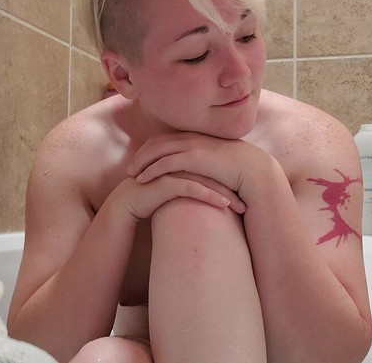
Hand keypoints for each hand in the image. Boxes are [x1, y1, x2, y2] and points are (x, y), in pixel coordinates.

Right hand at [104, 171, 245, 221]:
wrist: (123, 209)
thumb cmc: (148, 203)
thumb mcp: (172, 194)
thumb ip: (188, 188)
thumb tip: (210, 194)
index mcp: (180, 161)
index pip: (210, 168)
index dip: (228, 180)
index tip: (245, 194)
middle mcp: (176, 162)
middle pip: (211, 171)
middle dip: (232, 186)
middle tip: (249, 201)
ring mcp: (169, 170)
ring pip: (204, 179)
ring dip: (225, 193)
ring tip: (242, 207)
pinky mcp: (163, 182)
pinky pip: (191, 188)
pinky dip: (209, 195)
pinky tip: (224, 206)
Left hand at [126, 132, 277, 204]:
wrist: (254, 170)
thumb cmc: (240, 170)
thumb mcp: (219, 161)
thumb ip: (207, 161)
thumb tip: (201, 170)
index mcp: (198, 136)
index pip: (166, 139)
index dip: (151, 149)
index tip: (141, 159)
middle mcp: (192, 137)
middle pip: (157, 143)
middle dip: (141, 154)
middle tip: (129, 168)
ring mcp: (192, 146)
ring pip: (157, 151)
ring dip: (141, 162)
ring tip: (130, 175)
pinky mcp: (193, 158)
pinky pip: (165, 163)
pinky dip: (151, 170)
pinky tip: (142, 180)